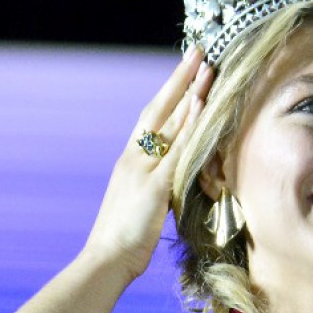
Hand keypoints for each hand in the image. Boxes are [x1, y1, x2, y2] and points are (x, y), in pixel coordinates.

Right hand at [82, 48, 211, 277]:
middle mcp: (133, 157)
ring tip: (207, 69)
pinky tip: (202, 106)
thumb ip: (157, 187)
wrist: (105, 260)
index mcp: (128, 161)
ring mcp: (142, 169)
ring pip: (169, 123)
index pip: (151, 119)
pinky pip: (176, 149)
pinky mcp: (154, 185)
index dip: (168, 94)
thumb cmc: (122, 240)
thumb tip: (175, 180)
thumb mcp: (141, 206)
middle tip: (198, 53)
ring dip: (190, 94)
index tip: (184, 72)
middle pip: (158, 109)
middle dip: (179, 79)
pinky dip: (190, 126)